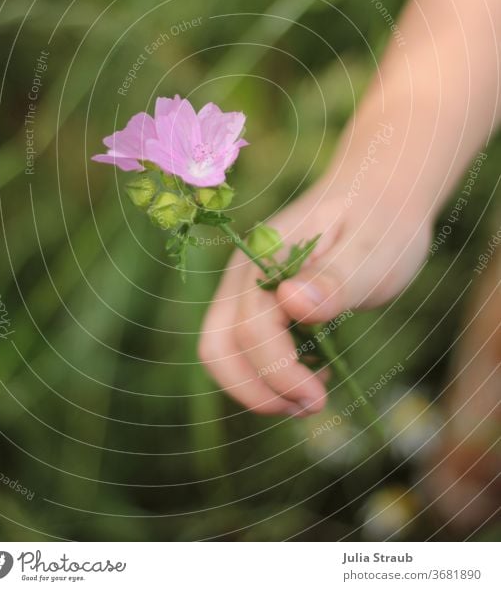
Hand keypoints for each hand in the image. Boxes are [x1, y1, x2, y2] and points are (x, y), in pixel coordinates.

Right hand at [199, 179, 431, 416]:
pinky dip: (266, 372)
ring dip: (258, 387)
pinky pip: (242, 345)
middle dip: (256, 391)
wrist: (379, 193)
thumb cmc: (381, 223)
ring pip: (224, 351)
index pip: (251, 331)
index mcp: (265, 258)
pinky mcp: (255, 299)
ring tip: (311, 396)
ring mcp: (244, 286)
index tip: (321, 398)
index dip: (280, 374)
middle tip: (311, 406)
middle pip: (217, 348)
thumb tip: (291, 302)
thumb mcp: (372, 254)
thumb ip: (334, 279)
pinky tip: (311, 370)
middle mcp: (243, 273)